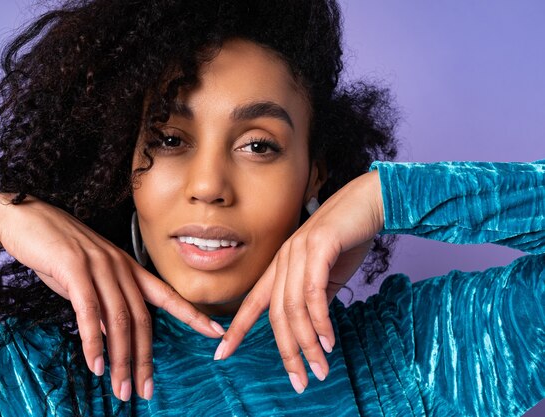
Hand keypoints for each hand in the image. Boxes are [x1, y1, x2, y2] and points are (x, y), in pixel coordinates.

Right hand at [0, 194, 224, 400]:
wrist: (27, 219)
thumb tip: (110, 337)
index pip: (168, 295)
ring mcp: (99, 266)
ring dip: (120, 359)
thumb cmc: (58, 252)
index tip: (217, 332)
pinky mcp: (74, 268)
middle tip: (144, 391)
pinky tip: (96, 364)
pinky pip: (89, 311)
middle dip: (144, 359)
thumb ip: (103, 305)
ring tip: (121, 389)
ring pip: (118, 320)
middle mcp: (120, 268)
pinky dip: (93, 341)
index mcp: (129, 269)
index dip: (194, 315)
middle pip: (141, 320)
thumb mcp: (88, 280)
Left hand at [216, 171, 383, 392]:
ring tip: (319, 368)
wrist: (370, 202)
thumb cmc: (348, 237)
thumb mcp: (328, 275)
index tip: (221, 353)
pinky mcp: (319, 246)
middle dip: (286, 351)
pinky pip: (313, 291)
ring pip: (294, 307)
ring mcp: (299, 252)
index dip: (237, 329)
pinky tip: (327, 340)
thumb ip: (316, 300)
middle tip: (299, 381)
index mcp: (281, 266)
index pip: (253, 302)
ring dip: (306, 343)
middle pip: (275, 314)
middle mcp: (284, 259)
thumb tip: (313, 329)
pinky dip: (319, 319)